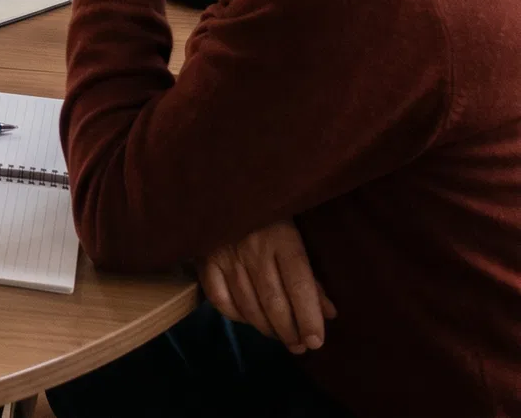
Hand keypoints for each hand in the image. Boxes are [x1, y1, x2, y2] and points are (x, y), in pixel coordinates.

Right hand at [199, 219, 335, 354]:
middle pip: (274, 302)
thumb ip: (310, 275)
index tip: (316, 341)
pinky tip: (249, 319)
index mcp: (282, 238)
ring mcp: (226, 255)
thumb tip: (328, 312)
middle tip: (300, 346)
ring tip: (280, 338)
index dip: (309, 317)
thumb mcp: (296, 234)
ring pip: (248, 306)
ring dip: (266, 329)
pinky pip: (220, 300)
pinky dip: (236, 316)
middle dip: (289, 331)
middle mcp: (253, 249)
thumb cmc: (269, 212)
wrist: (224, 186)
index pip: (299, 286)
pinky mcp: (204, 260)